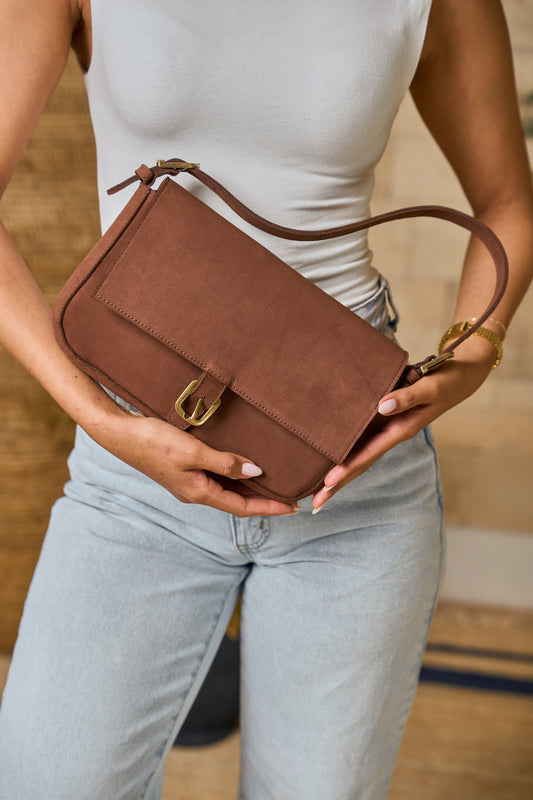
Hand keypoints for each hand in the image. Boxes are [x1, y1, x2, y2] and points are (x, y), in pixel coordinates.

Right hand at [86, 408, 297, 517]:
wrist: (119, 433)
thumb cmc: (153, 441)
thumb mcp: (193, 451)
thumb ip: (225, 462)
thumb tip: (255, 472)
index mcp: (199, 492)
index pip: (243, 507)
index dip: (270, 508)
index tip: (293, 508)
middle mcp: (195, 491)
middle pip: (237, 501)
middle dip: (264, 500)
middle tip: (290, 495)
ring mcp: (188, 482)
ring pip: (227, 489)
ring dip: (250, 488)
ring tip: (273, 482)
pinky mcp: (182, 470)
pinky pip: (216, 477)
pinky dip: (234, 475)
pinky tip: (242, 466)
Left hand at [311, 338, 495, 512]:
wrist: (457, 379)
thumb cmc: (445, 382)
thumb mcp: (429, 388)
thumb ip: (407, 397)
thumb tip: (382, 405)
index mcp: (400, 431)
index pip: (368, 455)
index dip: (347, 469)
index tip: (327, 483)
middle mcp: (390, 435)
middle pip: (360, 464)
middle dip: (338, 484)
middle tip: (314, 504)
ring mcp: (386, 430)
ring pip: (359, 456)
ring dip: (340, 474)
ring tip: (317, 491)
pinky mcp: (383, 421)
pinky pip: (361, 441)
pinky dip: (346, 453)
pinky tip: (330, 459)